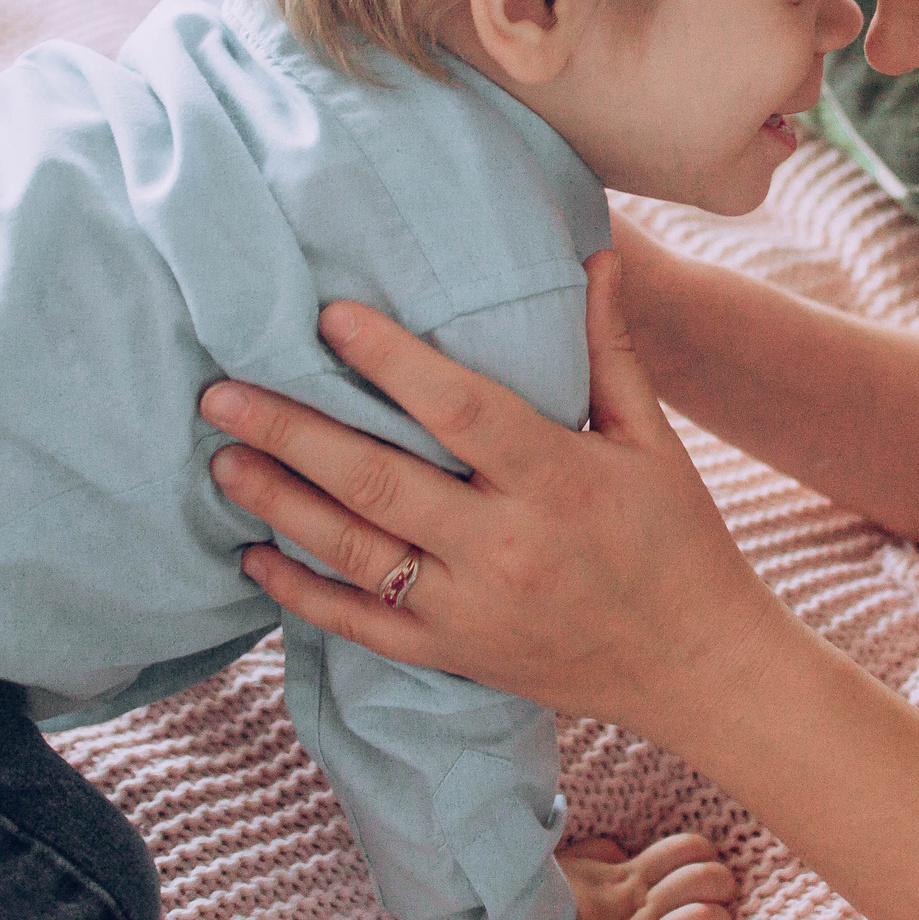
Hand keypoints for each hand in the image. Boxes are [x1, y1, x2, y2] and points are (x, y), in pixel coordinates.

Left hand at [199, 250, 787, 737]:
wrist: (697, 666)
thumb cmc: (679, 538)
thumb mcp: (652, 440)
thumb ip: (609, 350)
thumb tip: (595, 253)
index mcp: (558, 480)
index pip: (461, 409)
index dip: (391, 361)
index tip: (329, 316)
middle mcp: (505, 547)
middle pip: (377, 480)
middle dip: (291, 432)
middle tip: (221, 392)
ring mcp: (471, 609)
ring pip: (353, 552)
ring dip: (278, 503)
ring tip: (222, 459)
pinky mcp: (453, 654)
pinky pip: (358, 626)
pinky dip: (299, 594)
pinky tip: (253, 557)